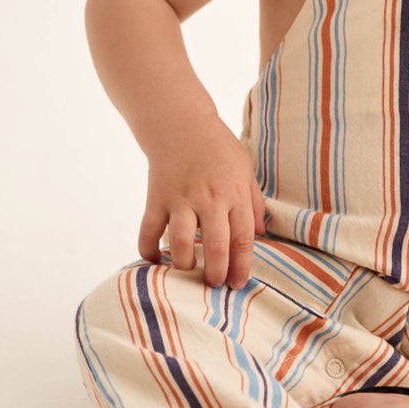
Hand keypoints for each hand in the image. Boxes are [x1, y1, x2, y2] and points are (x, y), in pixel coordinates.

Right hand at [137, 116, 266, 289]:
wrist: (181, 123)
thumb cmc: (218, 147)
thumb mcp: (245, 168)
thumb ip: (254, 202)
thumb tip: (260, 233)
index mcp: (234, 193)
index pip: (242, 238)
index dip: (241, 266)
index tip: (237, 283)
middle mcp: (209, 199)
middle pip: (215, 246)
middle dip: (216, 273)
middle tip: (213, 284)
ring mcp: (180, 199)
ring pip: (181, 242)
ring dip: (184, 263)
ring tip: (188, 269)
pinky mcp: (156, 198)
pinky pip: (148, 230)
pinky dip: (148, 250)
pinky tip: (154, 260)